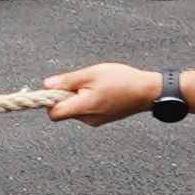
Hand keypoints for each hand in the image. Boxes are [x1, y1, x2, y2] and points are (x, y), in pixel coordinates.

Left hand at [43, 62, 161, 126]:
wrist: (147, 92)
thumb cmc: (122, 80)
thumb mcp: (92, 73)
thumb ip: (68, 80)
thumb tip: (47, 85)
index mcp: (83, 107)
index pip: (54, 114)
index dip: (50, 101)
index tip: (58, 88)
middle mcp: (88, 119)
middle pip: (64, 111)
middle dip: (67, 96)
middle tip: (83, 82)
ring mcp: (95, 121)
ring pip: (75, 110)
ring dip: (79, 97)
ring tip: (97, 85)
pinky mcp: (102, 119)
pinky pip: (86, 110)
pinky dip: (88, 100)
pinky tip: (102, 91)